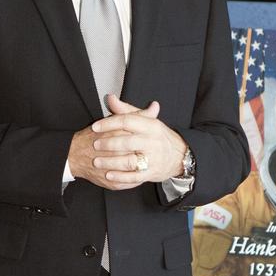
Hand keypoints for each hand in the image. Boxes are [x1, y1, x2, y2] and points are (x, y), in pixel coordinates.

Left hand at [68, 96, 186, 189]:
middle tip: (95, 144)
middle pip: (128, 142)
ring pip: (129, 161)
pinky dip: (120, 177)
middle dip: (109, 144)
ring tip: (97, 161)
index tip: (95, 127)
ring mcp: (153, 159)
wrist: (179, 155)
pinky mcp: (151, 173)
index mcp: (151, 126)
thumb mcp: (146, 120)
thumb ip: (126, 110)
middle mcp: (153, 142)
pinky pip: (134, 177)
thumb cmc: (158, 136)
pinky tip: (108, 175)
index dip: (109, 123)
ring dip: (111, 162)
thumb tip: (110, 98)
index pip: (128, 121)